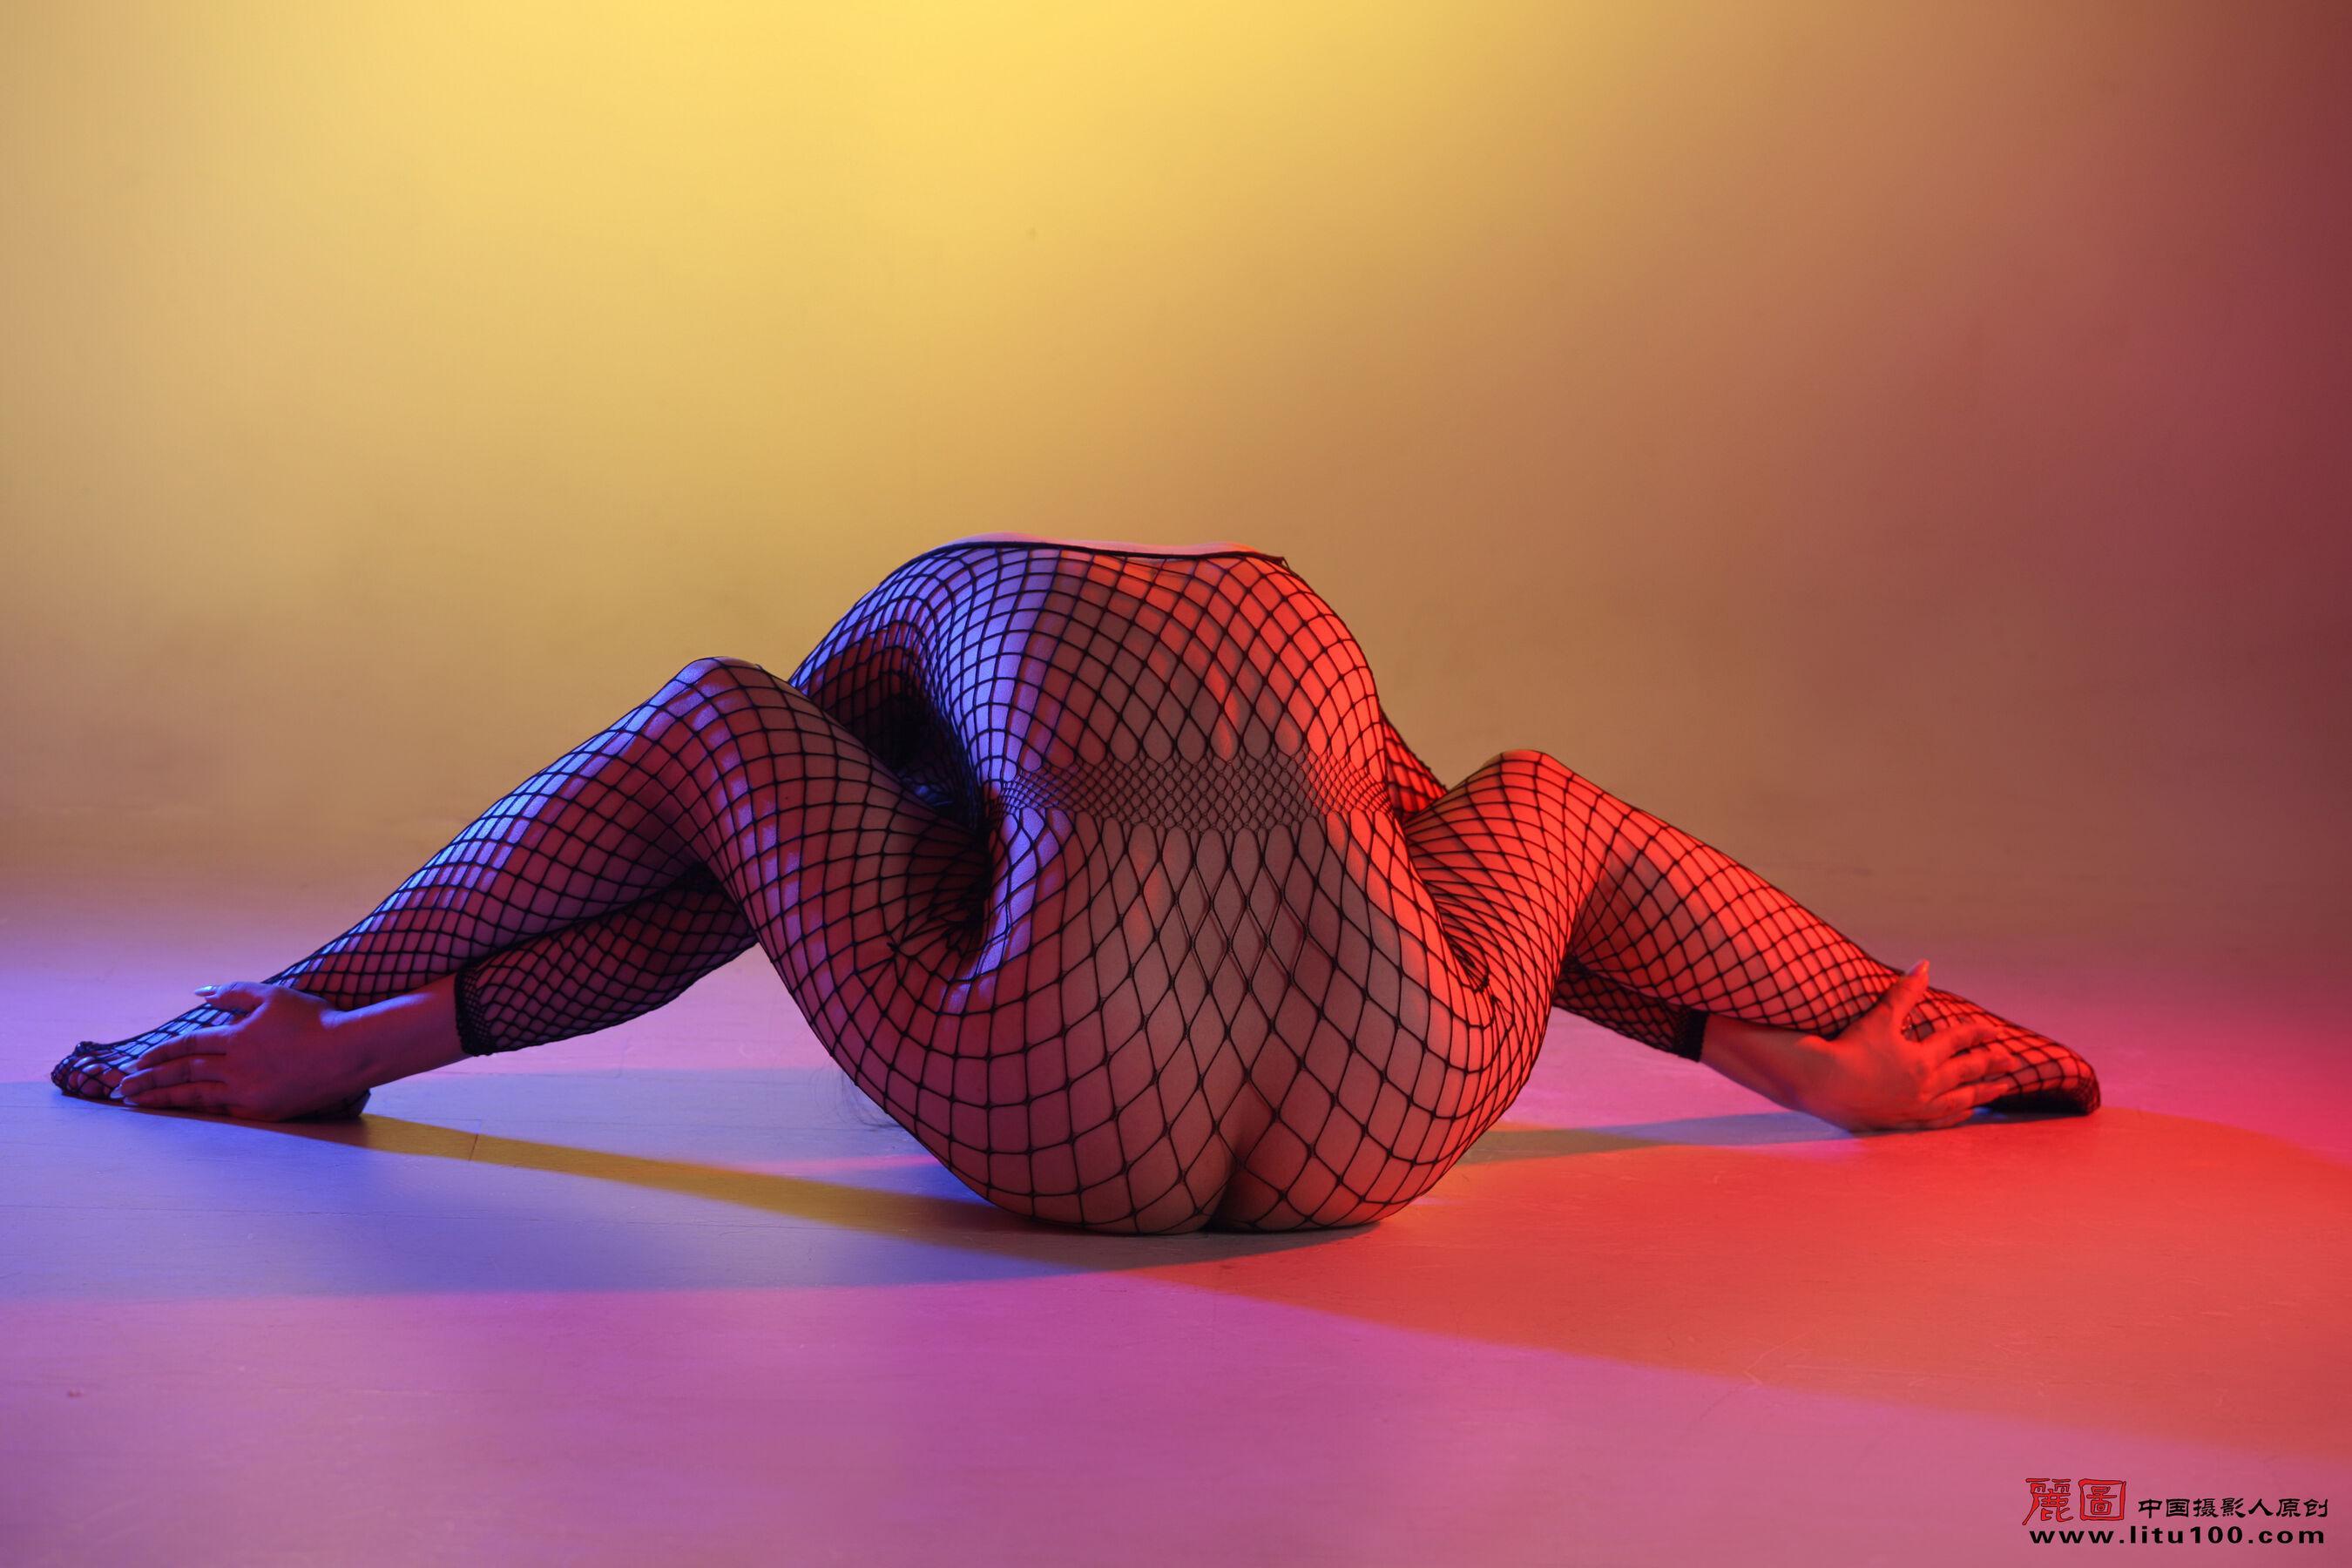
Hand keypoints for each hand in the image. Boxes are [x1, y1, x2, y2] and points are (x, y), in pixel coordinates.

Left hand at [113, 980, 366, 1120]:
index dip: (159, 1054)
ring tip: (136, 1104)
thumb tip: (199, 993)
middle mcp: (236, 1067)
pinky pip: (222, 1110)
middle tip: (120, 1089)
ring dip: (162, 1099)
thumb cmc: (315, 1019)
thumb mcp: (273, 995)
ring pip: (195, 1096)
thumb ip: (234, 993)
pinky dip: (196, 1110)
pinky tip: (182, 1111)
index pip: (186, 1046)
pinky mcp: (263, 1111)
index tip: (137, 1063)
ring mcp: (248, 1091)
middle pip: (182, 1073)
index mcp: (236, 1037)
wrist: (350, 1053)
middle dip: (147, 1081)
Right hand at [1781, 960, 2022, 1132]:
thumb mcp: (1880, 1017)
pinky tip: (1968, 1112)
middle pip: (1968, 1072)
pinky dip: (1959, 1115)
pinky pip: (1941, 1120)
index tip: (1995, 1032)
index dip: (1978, 1033)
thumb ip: (1905, 992)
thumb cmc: (1850, 1049)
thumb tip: (1925, 965)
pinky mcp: (1905, 1121)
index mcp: (1923, 1057)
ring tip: (2003, 1089)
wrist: (1824, 1085)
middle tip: (2015, 1062)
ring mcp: (1918, 1106)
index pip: (1959, 1041)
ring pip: (1961, 1099)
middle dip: (1993, 1064)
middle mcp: (1927, 1084)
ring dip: (1984, 1092)